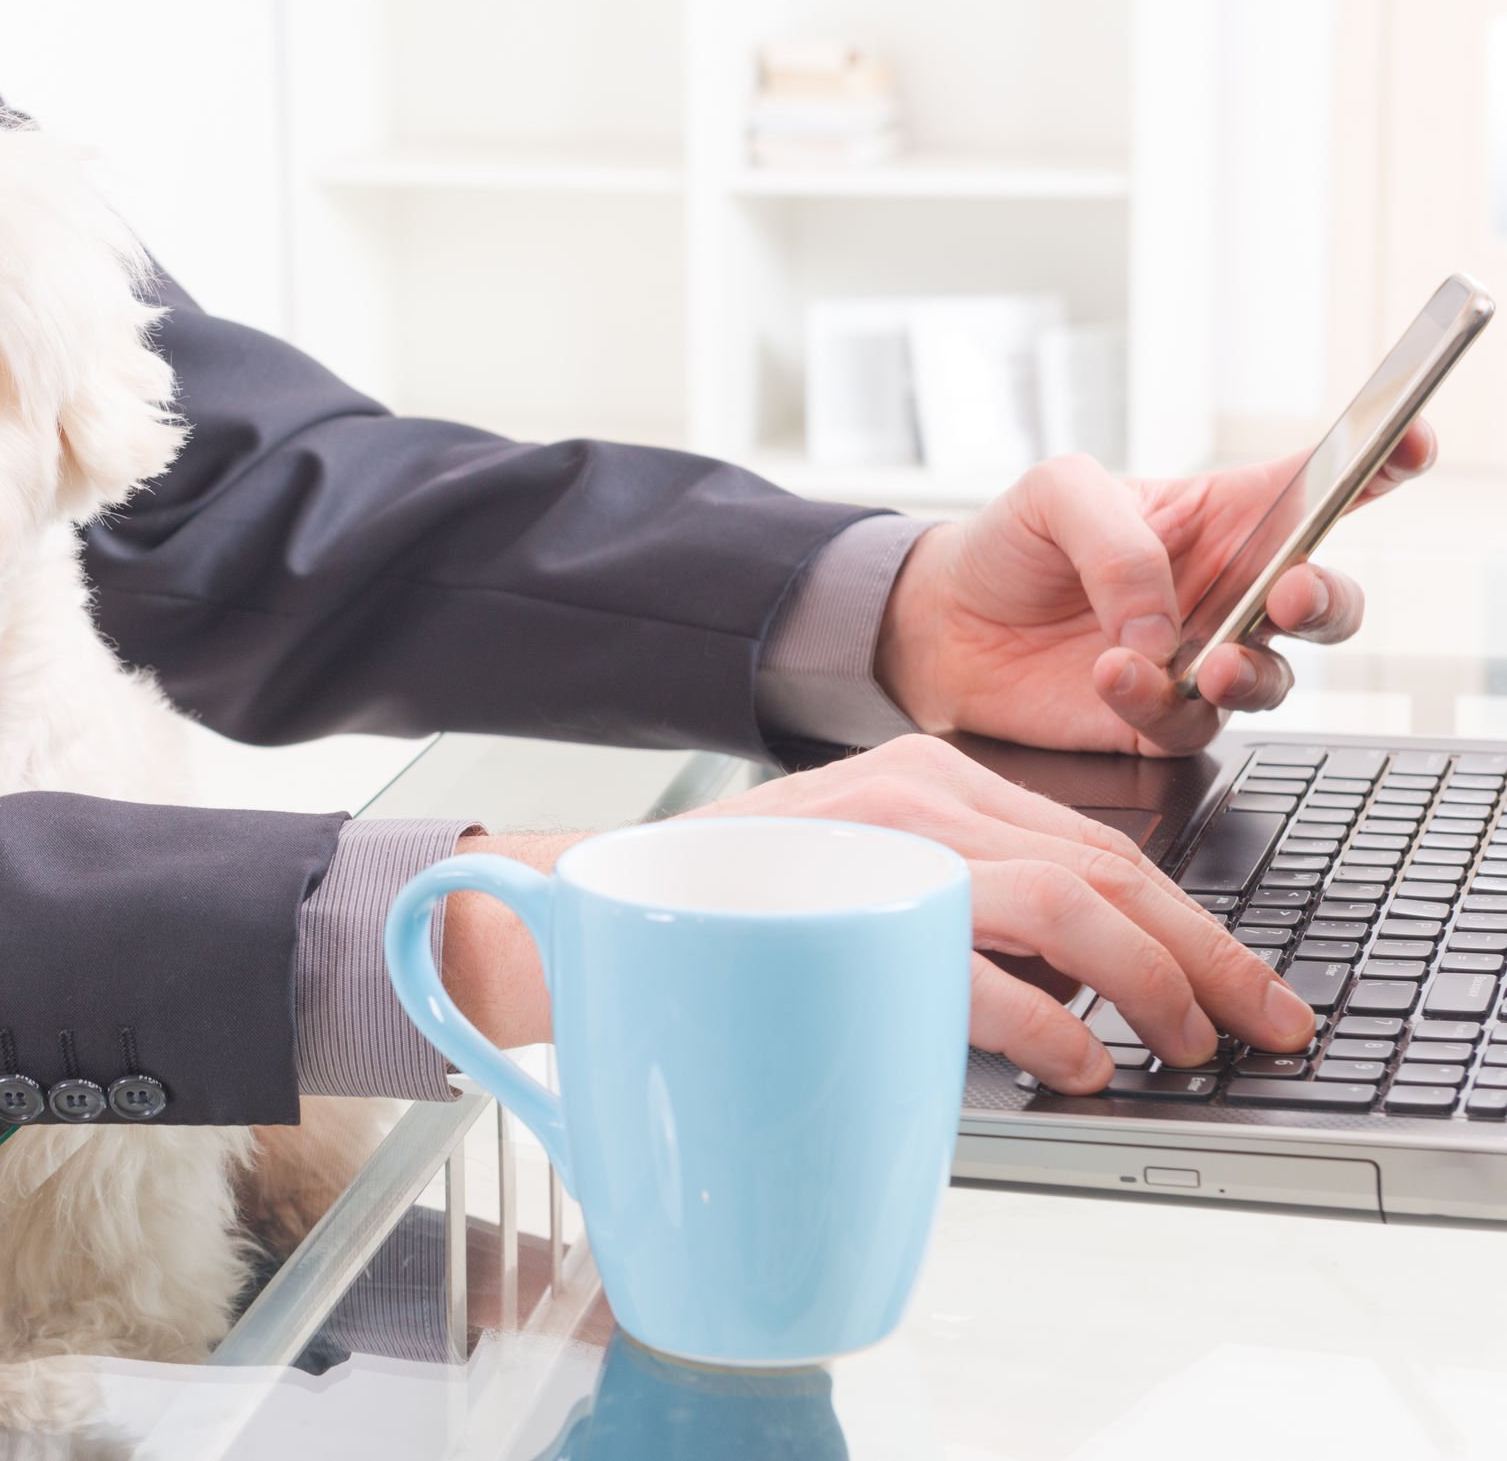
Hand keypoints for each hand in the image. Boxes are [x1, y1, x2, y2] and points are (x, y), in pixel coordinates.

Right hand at [440, 736, 1317, 1093]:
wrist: (579, 911)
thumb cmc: (718, 918)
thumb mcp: (854, 885)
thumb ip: (950, 911)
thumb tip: (1075, 989)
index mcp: (928, 778)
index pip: (1097, 842)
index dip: (1190, 921)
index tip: (1241, 987)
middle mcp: (920, 792)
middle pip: (1112, 865)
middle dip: (1209, 955)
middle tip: (1261, 1025)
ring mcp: (886, 839)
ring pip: (1074, 898)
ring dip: (1155, 984)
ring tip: (1183, 1048)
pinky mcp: (848, 896)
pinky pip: (988, 957)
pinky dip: (1056, 1019)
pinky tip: (1080, 1061)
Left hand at [876, 425, 1435, 755]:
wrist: (940, 623)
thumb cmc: (1012, 543)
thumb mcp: (1055, 494)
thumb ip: (1118, 540)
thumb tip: (1162, 624)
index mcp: (1224, 518)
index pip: (1320, 486)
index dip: (1382, 463)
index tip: (1411, 445)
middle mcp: (1228, 593)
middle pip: (1325, 602)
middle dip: (1325, 601)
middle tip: (1288, 597)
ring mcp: (1200, 662)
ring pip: (1273, 680)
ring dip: (1246, 672)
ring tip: (1198, 662)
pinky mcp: (1157, 722)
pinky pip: (1188, 726)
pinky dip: (1154, 703)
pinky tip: (1113, 673)